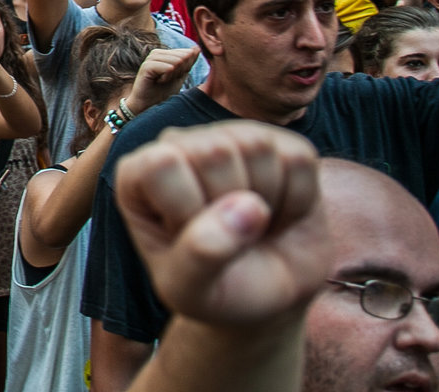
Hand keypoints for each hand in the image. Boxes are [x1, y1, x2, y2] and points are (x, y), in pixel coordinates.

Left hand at [115, 122, 326, 326]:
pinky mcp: (279, 144)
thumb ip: (201, 253)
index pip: (161, 165)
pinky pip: (298, 160)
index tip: (192, 241)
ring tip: (252, 224)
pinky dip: (298, 199)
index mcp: (139, 174)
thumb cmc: (215, 289)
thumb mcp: (190, 289)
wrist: (266, 301)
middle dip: (231, 208)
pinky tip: (280, 214)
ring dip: (267, 203)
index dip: (188, 211)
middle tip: (228, 235)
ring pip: (258, 148)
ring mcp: (231, 138)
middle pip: (214, 152)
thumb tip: (247, 206)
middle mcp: (180, 144)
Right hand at [125, 46, 199, 114]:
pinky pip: (168, 68)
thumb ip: (188, 62)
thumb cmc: (164, 91)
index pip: (187, 53)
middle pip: (183, 57)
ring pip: (177, 62)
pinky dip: (167, 78)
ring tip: (163, 81)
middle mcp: (156, 53)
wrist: (150, 105)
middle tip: (168, 80)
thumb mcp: (180, 75)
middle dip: (180, 72)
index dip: (186, 68)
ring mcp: (150, 58)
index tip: (174, 77)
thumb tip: (197, 48)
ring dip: (173, 76)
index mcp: (164, 53)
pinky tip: (158, 82)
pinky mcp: (146, 66)